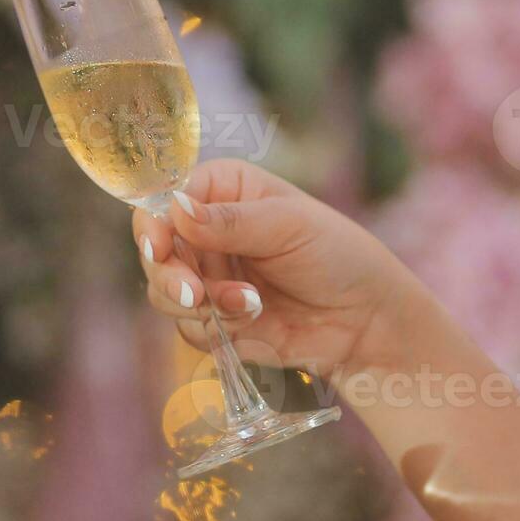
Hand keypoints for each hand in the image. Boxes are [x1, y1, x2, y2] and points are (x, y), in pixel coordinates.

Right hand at [133, 159, 424, 373]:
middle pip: (155, 251)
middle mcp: (206, 232)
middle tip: (195, 294)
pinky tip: (254, 323)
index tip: (160, 248)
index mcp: (222, 190)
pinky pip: (189, 328)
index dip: (154, 225)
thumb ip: (230, 220)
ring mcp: (208, 278)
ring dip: (200, 305)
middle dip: (170, 276)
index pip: (164, 200)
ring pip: (165, 294)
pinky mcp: (215, 320)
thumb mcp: (289, 226)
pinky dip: (215, 330)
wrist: (365, 322)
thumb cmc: (338, 255)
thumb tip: (175, 208)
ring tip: (250, 306)